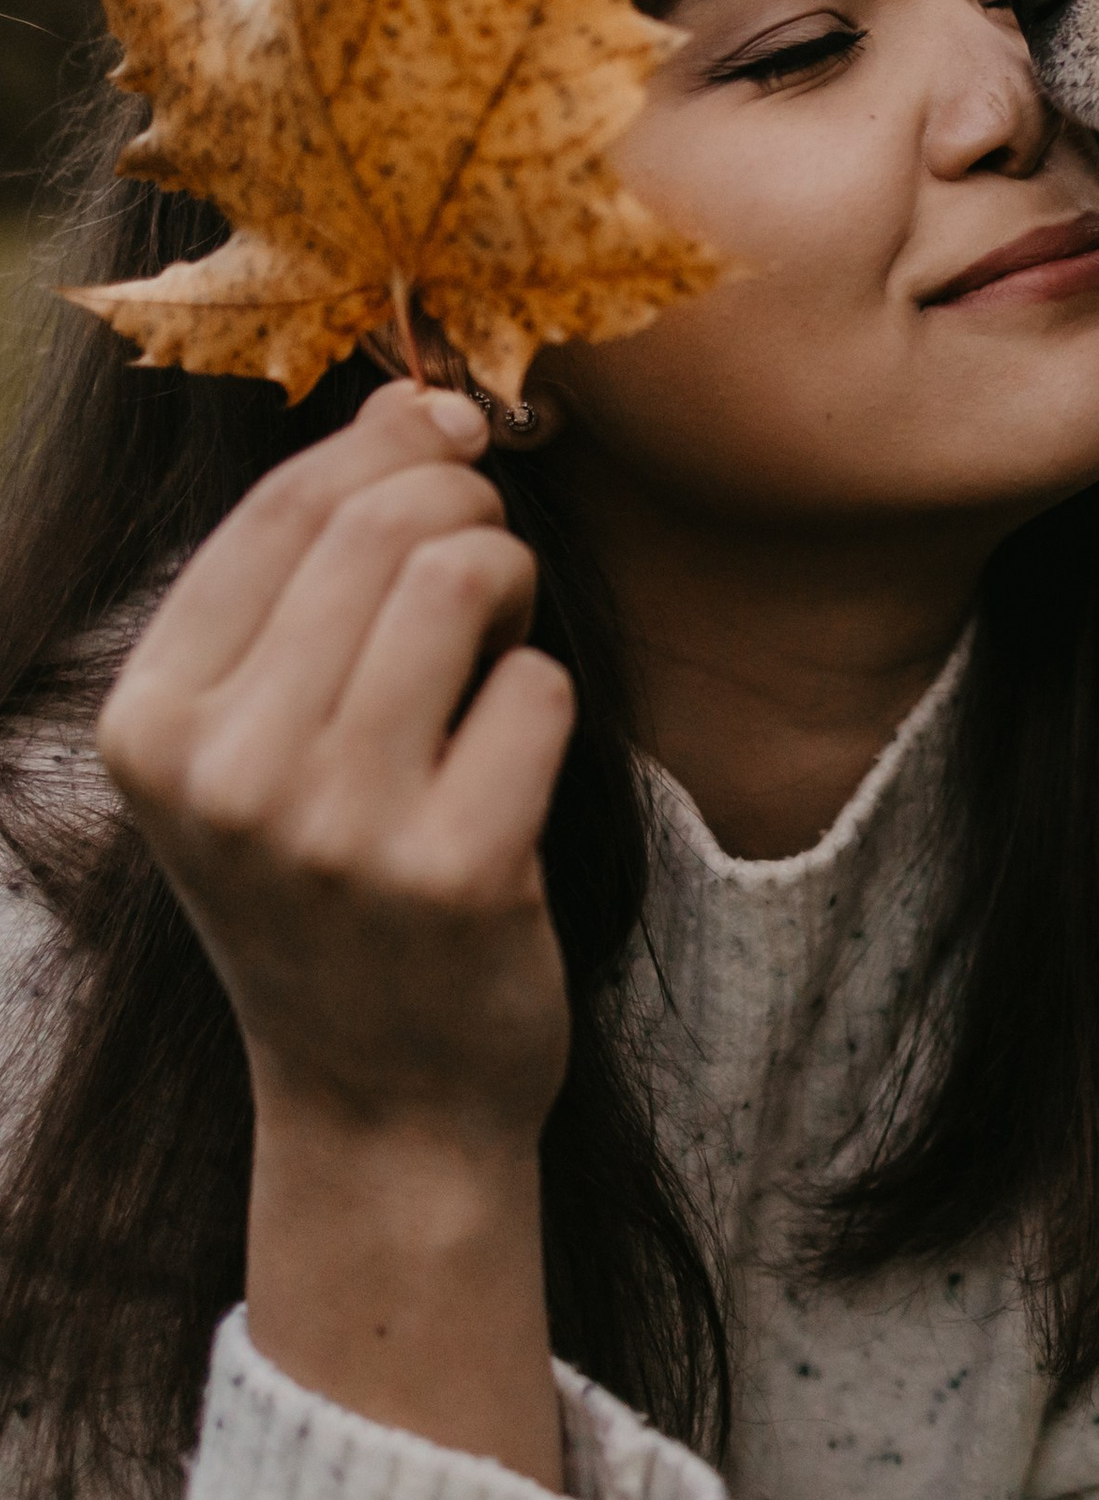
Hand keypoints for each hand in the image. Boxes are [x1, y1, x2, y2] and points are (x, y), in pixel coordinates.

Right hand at [96, 382, 577, 1481]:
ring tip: (500, 645)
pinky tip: (511, 765)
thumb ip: (312, 575)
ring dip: (514, 588)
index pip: (280, 506)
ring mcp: (336, 829)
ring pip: (467, 579)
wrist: (382, 1094)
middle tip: (489, 572)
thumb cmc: (331, 881)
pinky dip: (548, 705)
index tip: (456, 434)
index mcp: (149, 720)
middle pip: (386, 525)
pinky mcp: (456, 871)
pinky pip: (542, 691)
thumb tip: (418, 405)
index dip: (389, 442)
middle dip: (468, 512)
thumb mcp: (262, 738)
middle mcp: (223, 771)